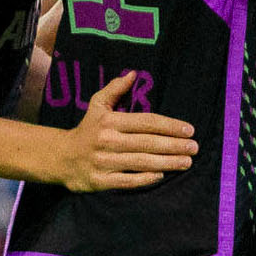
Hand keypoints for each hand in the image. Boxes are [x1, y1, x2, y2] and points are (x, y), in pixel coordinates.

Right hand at [50, 74, 197, 192]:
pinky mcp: (100, 181)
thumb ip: (115, 89)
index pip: (146, 122)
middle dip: (174, 145)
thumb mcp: (97, 106)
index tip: (189, 130)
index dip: (169, 126)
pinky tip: (161, 175)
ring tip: (187, 162)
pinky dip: (145, 179)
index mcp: (110, 121)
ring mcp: (104, 162)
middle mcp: (107, 141)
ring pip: (141, 162)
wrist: (61, 157)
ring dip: (167, 163)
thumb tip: (133, 74)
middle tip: (194, 147)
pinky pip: (127, 181)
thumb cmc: (87, 130)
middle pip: (147, 143)